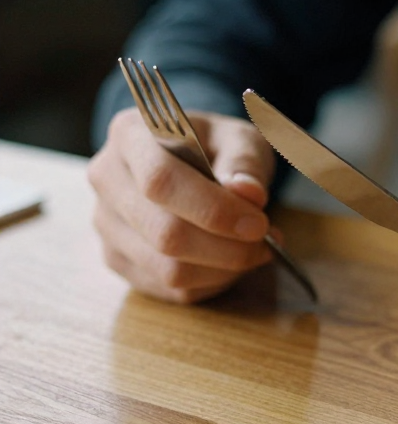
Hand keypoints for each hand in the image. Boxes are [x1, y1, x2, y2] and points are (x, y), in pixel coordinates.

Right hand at [88, 108, 276, 302]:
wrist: (188, 161)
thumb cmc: (214, 147)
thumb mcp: (239, 138)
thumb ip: (245, 163)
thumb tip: (248, 193)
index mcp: (129, 135)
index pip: (161, 181)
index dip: (213, 210)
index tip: (258, 224)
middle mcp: (106, 179)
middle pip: (163, 233)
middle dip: (226, 248)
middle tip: (265, 242)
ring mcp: (105, 223)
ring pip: (166, 269)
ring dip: (222, 269)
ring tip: (253, 251)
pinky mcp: (116, 258)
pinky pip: (168, 288)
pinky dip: (209, 283)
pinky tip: (229, 261)